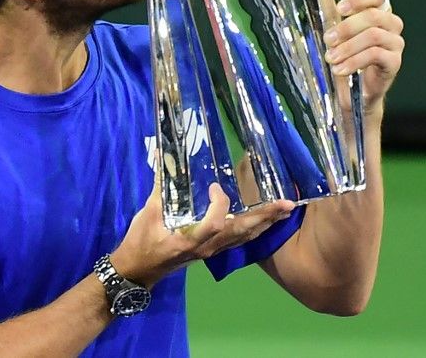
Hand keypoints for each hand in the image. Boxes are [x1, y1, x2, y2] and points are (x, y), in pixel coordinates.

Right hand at [110, 176, 294, 287]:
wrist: (138, 269)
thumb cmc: (142, 242)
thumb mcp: (147, 213)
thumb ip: (159, 186)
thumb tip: (161, 156)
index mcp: (191, 238)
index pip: (216, 223)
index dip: (221, 204)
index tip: (215, 187)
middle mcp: (207, 247)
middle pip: (242, 232)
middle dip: (265, 216)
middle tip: (286, 204)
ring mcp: (212, 251)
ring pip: (245, 238)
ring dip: (265, 223)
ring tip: (284, 211)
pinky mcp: (213, 252)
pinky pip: (239, 241)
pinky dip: (255, 230)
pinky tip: (265, 222)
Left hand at [311, 0, 403, 114]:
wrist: (349, 93)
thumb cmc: (342, 54)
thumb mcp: (330, 22)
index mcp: (376, 10)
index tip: (339, 9)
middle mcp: (390, 24)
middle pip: (374, 15)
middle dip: (346, 27)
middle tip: (327, 40)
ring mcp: (395, 44)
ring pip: (374, 35)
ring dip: (348, 47)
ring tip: (330, 59)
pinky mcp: (394, 64)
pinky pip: (377, 56)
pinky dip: (355, 61)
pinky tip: (341, 69)